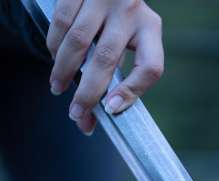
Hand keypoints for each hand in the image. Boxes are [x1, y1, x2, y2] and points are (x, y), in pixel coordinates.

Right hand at [47, 0, 163, 134]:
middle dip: (88, 92)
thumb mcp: (132, 43)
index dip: (132, 92)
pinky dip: (54, 45)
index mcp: (150, 29)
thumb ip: (121, 76)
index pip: (150, 67)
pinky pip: (62, 21)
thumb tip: (97, 116)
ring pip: (79, 41)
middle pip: (107, 58)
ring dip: (64, 70)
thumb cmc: (121, 23)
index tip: (111, 109)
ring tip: (58, 88)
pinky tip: (53, 59)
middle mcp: (131, 11)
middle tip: (76, 113)